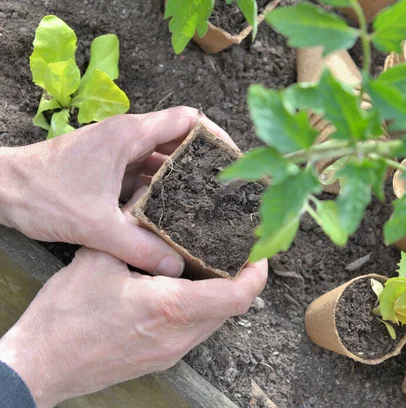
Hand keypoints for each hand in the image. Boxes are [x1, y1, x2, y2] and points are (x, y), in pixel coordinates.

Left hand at [0, 107, 235, 276]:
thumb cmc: (41, 194)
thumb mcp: (95, 225)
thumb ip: (139, 246)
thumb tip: (177, 268)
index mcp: (130, 135)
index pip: (188, 120)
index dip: (215, 136)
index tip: (233, 160)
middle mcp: (127, 136)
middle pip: (179, 140)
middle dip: (204, 163)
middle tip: (226, 190)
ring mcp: (116, 151)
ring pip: (161, 159)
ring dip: (182, 178)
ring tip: (206, 203)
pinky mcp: (107, 166)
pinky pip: (144, 173)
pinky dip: (160, 188)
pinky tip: (171, 212)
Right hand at [0, 248, 267, 407]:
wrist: (41, 364)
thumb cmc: (66, 316)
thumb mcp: (99, 258)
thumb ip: (134, 227)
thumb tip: (153, 195)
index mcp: (171, 308)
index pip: (238, 296)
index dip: (257, 274)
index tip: (259, 252)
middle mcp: (180, 335)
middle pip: (231, 307)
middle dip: (239, 278)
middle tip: (235, 249)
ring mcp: (172, 352)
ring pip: (214, 320)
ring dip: (219, 292)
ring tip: (209, 262)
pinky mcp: (162, 359)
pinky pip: (195, 330)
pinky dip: (199, 306)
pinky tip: (181, 286)